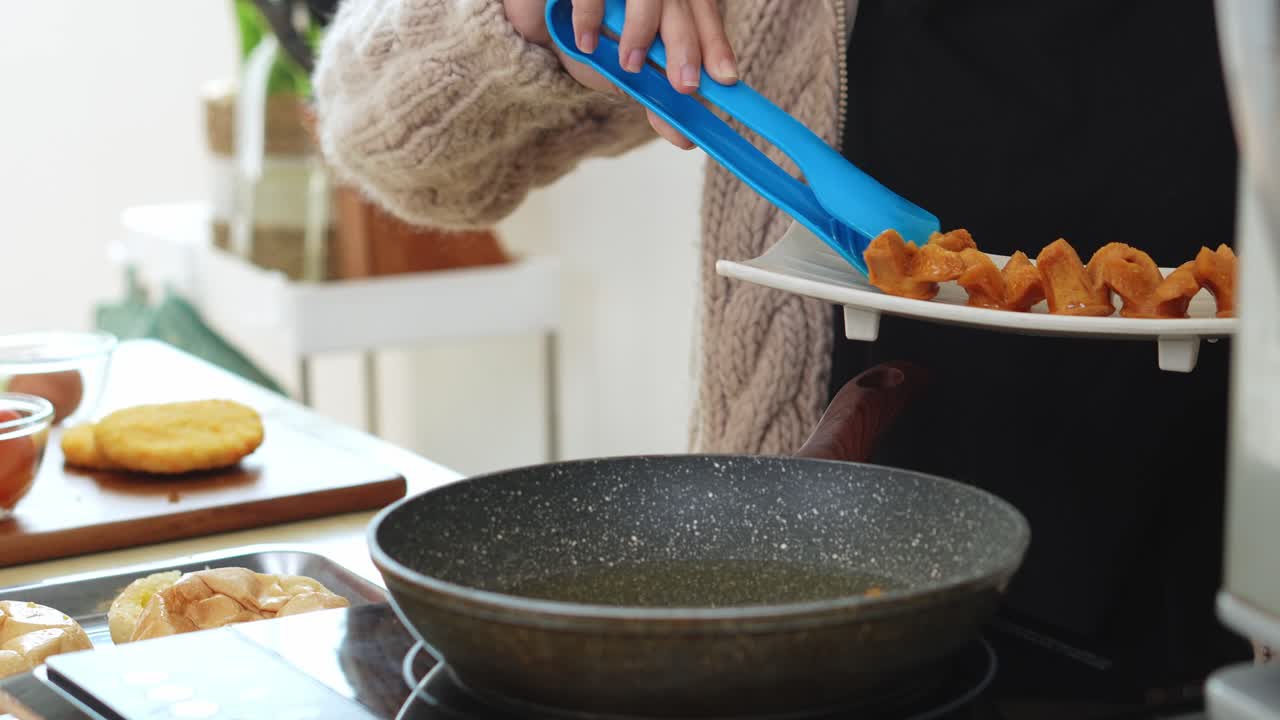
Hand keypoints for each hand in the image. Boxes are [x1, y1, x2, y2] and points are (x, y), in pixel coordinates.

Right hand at [503, 0, 736, 148]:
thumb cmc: (584, 39)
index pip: (703, 17)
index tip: (724, 79)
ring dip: (642, 32)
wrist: (530, 12)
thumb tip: (683, 134)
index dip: (715, 47)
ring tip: (630, 65)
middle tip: (685, 84)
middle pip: (682, 6)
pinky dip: (590, 19)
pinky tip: (587, 42)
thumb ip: (653, 97)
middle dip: (686, 47)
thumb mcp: (620, 74)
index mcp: (670, 1)